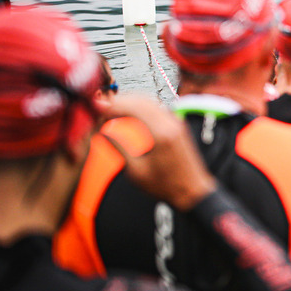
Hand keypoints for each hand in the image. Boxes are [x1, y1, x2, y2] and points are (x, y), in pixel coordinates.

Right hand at [101, 95, 216, 211]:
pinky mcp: (177, 125)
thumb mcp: (137, 171)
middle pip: (142, 100)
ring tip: (110, 110)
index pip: (134, 107)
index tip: (98, 106)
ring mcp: (176, 122)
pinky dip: (140, 107)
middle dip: (119, 100)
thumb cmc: (166, 185)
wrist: (193, 190)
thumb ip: (120, 148)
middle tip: (101, 106)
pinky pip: (156, 109)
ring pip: (150, 102)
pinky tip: (127, 115)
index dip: (114, 104)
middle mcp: (171, 123)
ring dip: (129, 102)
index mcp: (161, 133)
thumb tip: (103, 131)